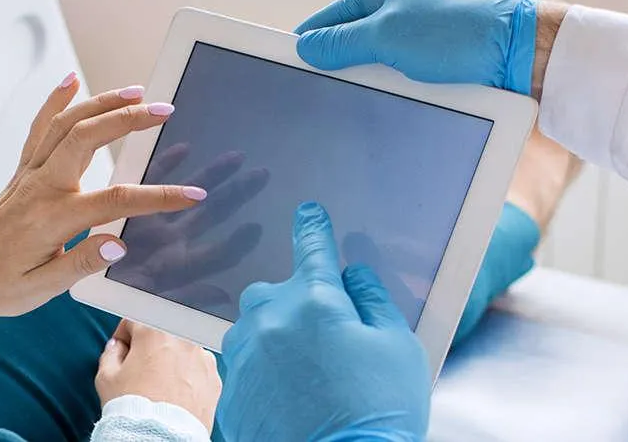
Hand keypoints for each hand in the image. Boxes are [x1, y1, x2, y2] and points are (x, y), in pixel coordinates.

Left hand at [0, 76, 205, 319]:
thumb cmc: (0, 286)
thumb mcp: (42, 288)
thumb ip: (82, 263)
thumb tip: (119, 244)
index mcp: (52, 219)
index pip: (115, 201)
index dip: (158, 197)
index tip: (191, 194)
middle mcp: (40, 187)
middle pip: (88, 139)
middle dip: (128, 119)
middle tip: (164, 109)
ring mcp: (29, 174)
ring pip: (66, 124)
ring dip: (101, 102)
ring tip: (135, 90)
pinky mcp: (22, 172)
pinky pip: (39, 128)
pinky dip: (55, 101)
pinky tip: (71, 81)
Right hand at [95, 320, 221, 430]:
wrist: (161, 437)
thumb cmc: (132, 406)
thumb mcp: (106, 378)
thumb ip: (110, 353)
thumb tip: (118, 346)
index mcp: (154, 331)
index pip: (133, 321)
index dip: (123, 337)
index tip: (121, 352)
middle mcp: (183, 338)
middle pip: (161, 335)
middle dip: (149, 348)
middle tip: (140, 370)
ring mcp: (202, 357)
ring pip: (181, 350)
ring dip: (171, 360)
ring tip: (161, 384)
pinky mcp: (214, 377)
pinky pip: (198, 368)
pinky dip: (188, 375)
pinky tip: (177, 392)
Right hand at [109, 144, 270, 293]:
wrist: (67, 288)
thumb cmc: (111, 301)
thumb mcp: (147, 301)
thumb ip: (186, 297)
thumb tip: (224, 296)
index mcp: (177, 268)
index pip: (217, 253)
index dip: (239, 243)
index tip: (257, 226)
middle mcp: (170, 244)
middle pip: (211, 216)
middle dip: (237, 195)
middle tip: (261, 174)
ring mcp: (153, 224)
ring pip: (188, 193)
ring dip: (212, 175)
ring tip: (235, 157)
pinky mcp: (129, 209)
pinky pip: (151, 181)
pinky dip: (167, 165)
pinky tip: (184, 149)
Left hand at [218, 202, 431, 440]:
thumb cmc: (378, 413)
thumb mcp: (397, 347)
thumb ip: (373, 300)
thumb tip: (354, 276)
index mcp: (316, 302)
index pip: (313, 247)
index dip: (314, 228)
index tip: (309, 214)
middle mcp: (269, 321)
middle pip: (276, 293)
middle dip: (298, 305)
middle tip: (328, 341)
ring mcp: (244, 358)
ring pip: (256, 331)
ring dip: (277, 341)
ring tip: (311, 378)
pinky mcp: (230, 392)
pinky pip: (246, 368)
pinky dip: (265, 375)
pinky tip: (291, 398)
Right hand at [296, 0, 549, 95]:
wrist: (521, 53)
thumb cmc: (459, 33)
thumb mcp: (387, 35)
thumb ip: (342, 42)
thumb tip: (305, 49)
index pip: (325, 20)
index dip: (305, 46)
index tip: (285, 74)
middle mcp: (397, 13)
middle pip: (348, 47)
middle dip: (334, 73)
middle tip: (314, 104)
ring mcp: (417, 41)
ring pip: (374, 70)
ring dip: (366, 90)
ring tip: (348, 115)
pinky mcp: (436, 67)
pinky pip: (399, 84)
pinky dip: (391, 98)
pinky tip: (383, 116)